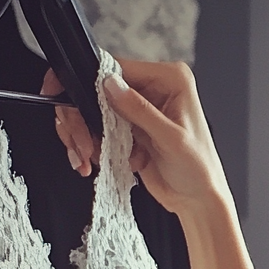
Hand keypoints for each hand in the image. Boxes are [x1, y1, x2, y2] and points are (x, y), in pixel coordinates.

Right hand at [43, 59, 229, 216]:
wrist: (198, 200)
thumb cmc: (200, 169)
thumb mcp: (171, 138)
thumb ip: (140, 111)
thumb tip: (111, 85)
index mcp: (170, 80)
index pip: (120, 67)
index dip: (89, 79)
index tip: (68, 95)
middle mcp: (154, 90)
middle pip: (98, 88)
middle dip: (83, 118)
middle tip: (82, 144)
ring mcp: (139, 110)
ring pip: (93, 110)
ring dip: (85, 136)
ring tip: (90, 157)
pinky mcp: (129, 129)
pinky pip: (97, 130)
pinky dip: (91, 146)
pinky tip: (100, 161)